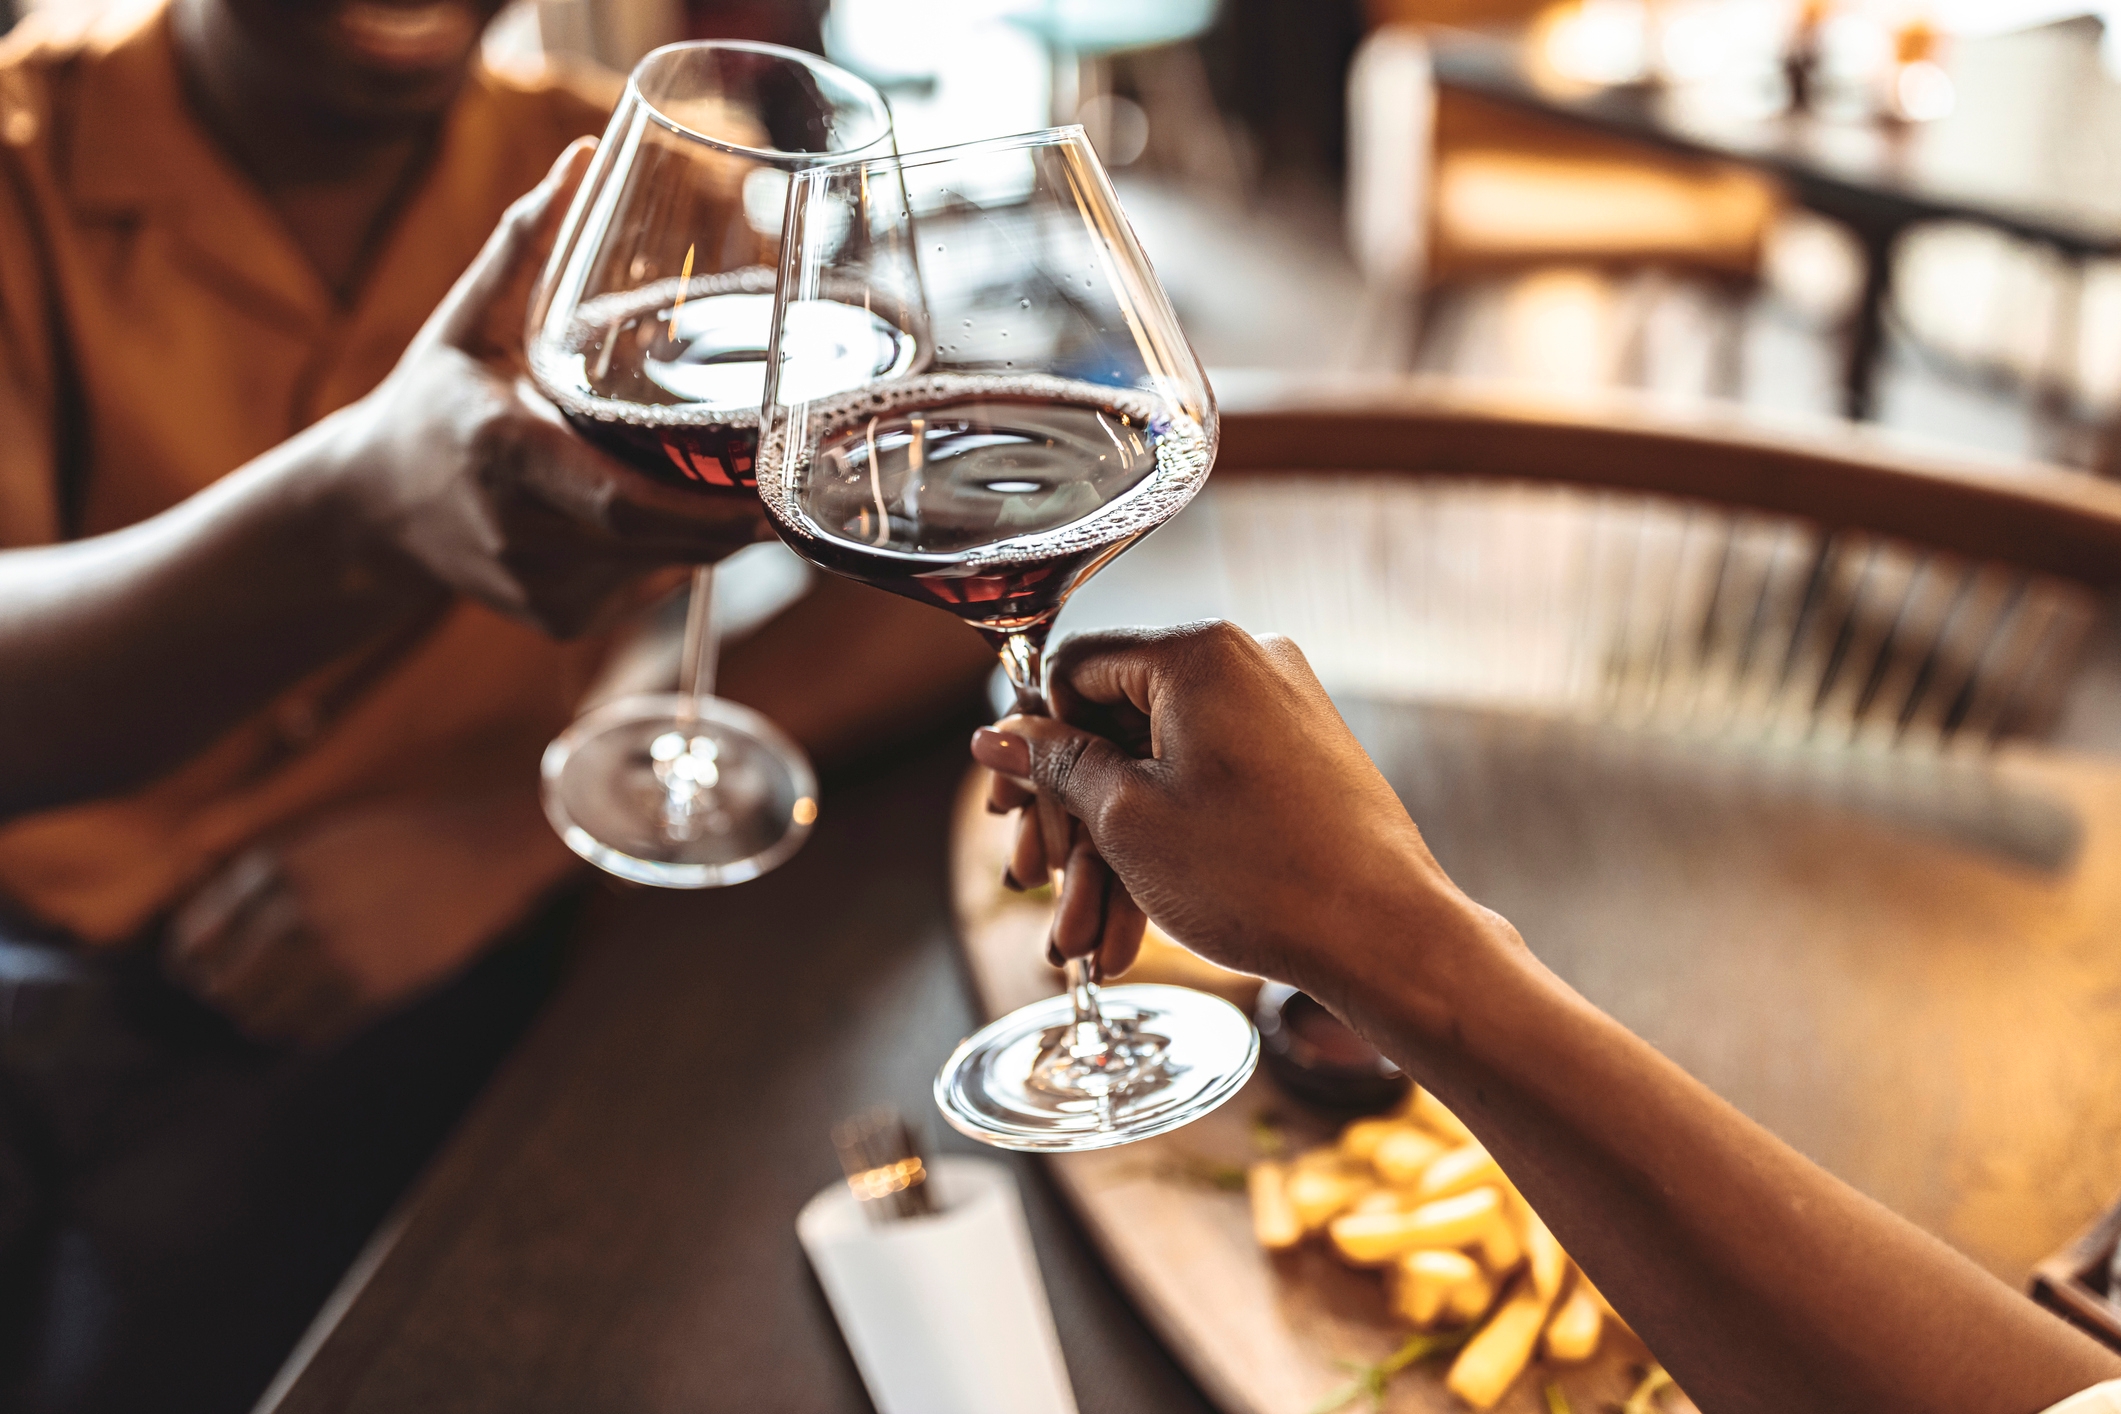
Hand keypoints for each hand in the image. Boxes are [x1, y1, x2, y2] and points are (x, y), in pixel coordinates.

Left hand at [164, 779, 575, 1047]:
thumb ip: (269, 877)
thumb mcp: (325, 840)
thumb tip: (214, 931)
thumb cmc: (405, 842)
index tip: (195, 972)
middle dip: (227, 993)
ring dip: (263, 1017)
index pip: (196, 935)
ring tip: (277, 1009)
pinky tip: (316, 1016)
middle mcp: (295, 912)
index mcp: (277, 868)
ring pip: (262, 1015)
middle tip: (238, 996)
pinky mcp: (372, 987)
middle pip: (224, 984)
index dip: (189, 961)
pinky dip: (303, 1031)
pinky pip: (311, 1031)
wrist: (482, 855)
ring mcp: (334, 952)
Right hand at [327, 140, 765, 638]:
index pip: (623, 501)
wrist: (369, 510)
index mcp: (503, 455)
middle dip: (737, 516)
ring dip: (710, 529)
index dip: (705, 508)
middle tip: (797, 477)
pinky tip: (666, 513)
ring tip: (735, 480)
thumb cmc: (433, 402)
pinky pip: (646, 586)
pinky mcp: (558, 621)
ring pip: (665, 566)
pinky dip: (673, 552)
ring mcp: (541, 589)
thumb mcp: (468, 319)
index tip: (773, 495)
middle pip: (661, 538)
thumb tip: (584, 154)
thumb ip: (527, 242)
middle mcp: (521, 533)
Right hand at [969, 622, 1490, 1015]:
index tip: (1019, 811)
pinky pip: (1208, 788)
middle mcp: (1246, 663)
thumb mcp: (1127, 821)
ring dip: (1114, 854)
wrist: (1384, 936)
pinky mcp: (1299, 760)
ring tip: (1085, 940)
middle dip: (1072, 821)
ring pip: (1160, 773)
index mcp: (1200, 652)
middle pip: (1116, 728)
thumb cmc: (1259, 876)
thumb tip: (996, 736)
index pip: (1075, 669)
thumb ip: (1055, 766)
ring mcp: (1278, 711)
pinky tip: (1133, 929)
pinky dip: (1169, 846)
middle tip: (1037, 882)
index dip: (1036, 744)